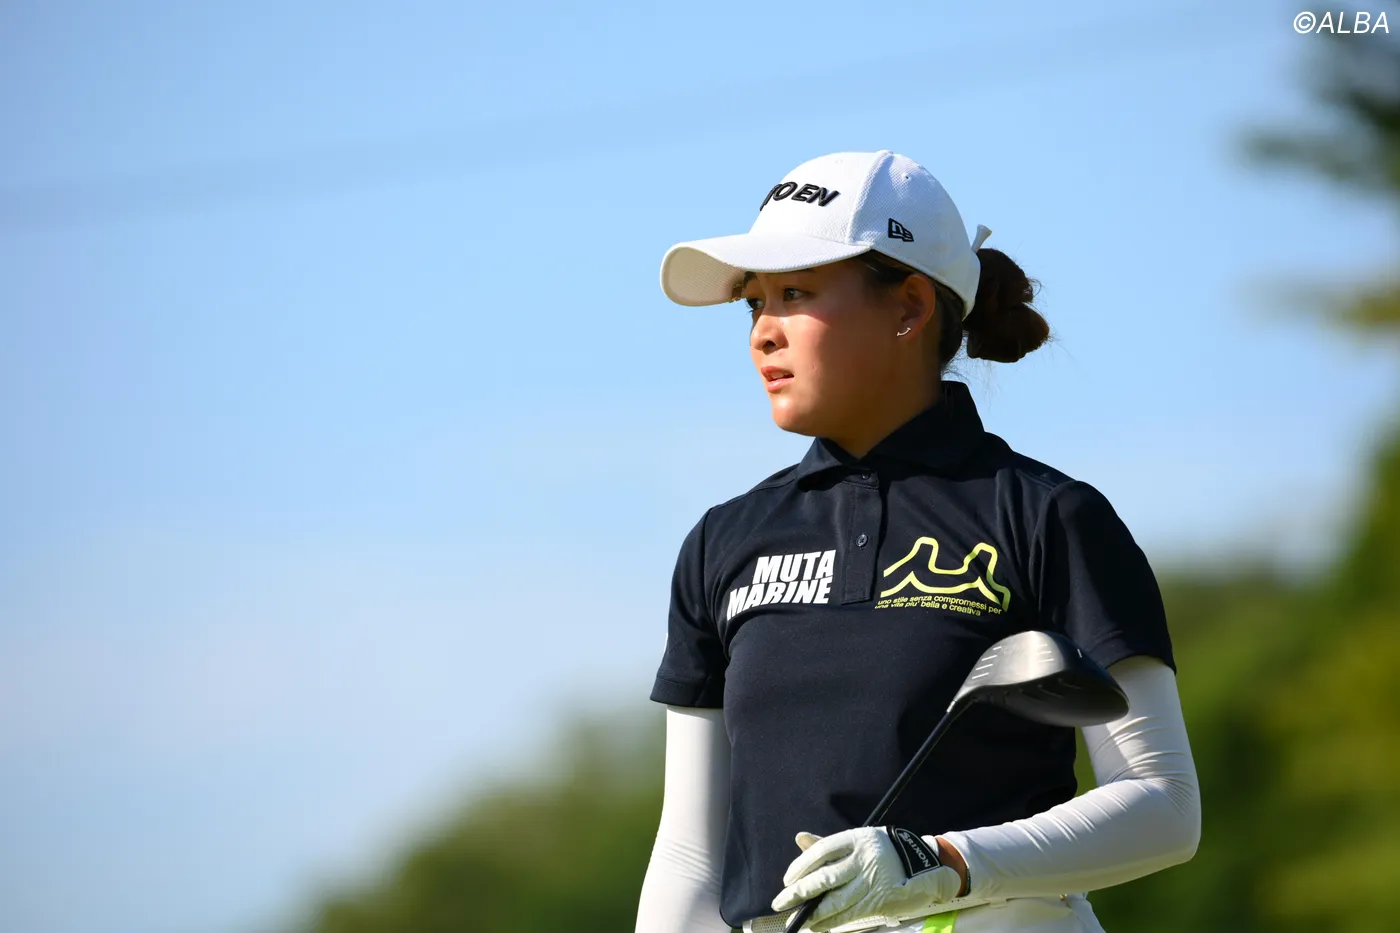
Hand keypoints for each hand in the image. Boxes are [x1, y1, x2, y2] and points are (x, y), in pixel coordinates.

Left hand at [770, 826, 962, 931]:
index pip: (822, 850)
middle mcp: (864, 859)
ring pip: (836, 900)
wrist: (926, 864)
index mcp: (857, 839)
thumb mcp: (859, 841)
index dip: (801, 865)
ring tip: (800, 920)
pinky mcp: (881, 901)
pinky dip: (832, 922)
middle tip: (780, 903)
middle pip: (825, 877)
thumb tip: (800, 838)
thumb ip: (828, 844)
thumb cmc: (883, 851)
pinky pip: (851, 914)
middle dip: (800, 893)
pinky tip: (820, 925)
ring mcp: (873, 881)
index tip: (787, 879)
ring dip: (814, 914)